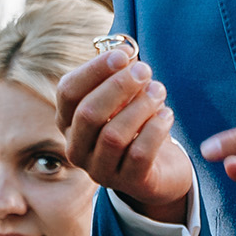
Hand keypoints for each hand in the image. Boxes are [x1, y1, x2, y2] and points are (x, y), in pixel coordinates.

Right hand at [55, 49, 194, 222]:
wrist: (160, 170)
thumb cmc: (136, 125)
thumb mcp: (123, 99)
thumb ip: (120, 76)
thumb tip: (125, 51)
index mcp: (68, 122)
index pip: (68, 92)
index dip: (94, 69)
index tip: (124, 53)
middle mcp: (77, 148)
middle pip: (88, 113)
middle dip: (118, 87)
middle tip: (145, 71)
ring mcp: (101, 170)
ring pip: (113, 135)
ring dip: (140, 107)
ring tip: (159, 91)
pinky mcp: (129, 183)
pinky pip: (139, 154)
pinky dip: (155, 130)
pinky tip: (167, 115)